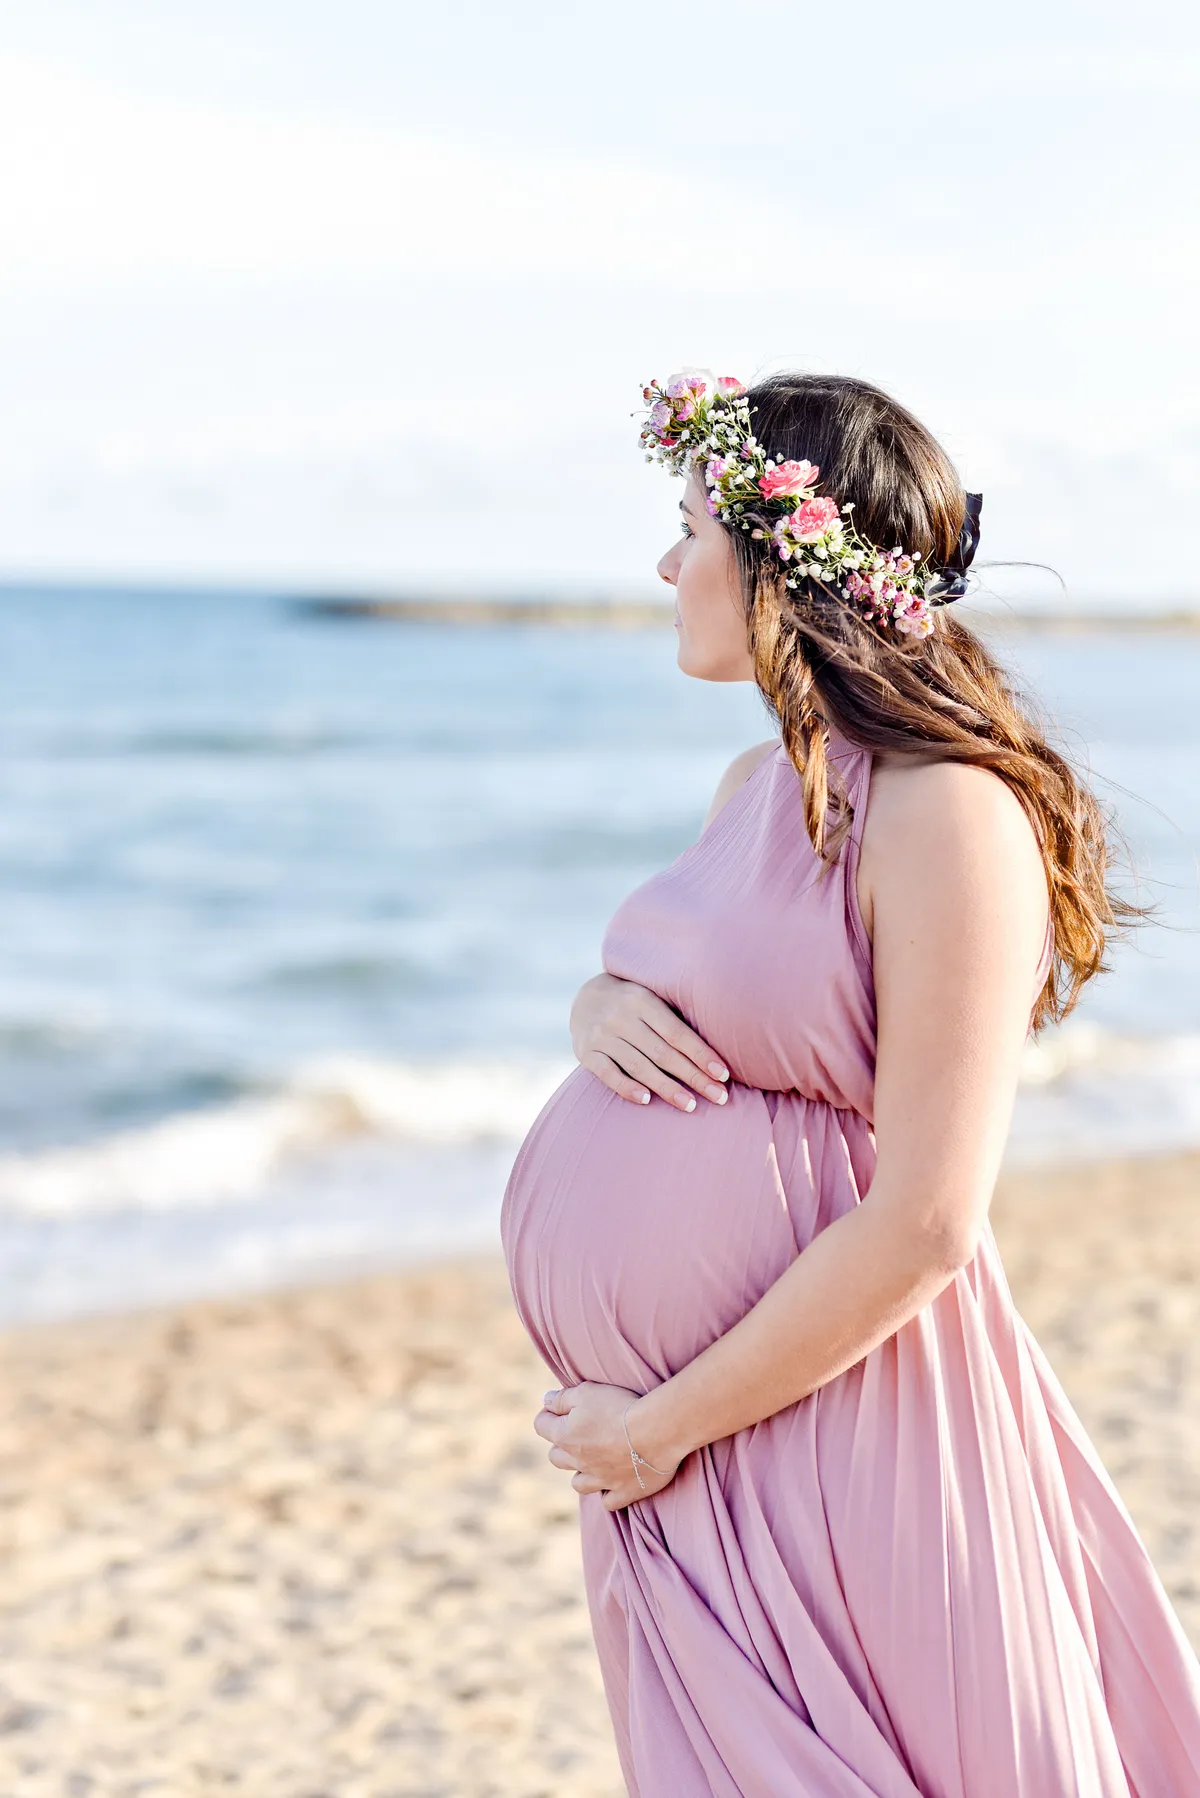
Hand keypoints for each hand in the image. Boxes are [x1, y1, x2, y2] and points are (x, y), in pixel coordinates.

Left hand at [534, 1382, 683, 1511]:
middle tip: (580, 1432)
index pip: (541, 1425)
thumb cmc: (620, 1407)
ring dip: (582, 1472)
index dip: (548, 1414)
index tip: (559, 1407)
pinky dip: (609, 1493)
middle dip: (562, 1445)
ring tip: (595, 1460)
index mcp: (565, 1435)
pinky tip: (615, 1481)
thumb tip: (545, 1400)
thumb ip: (562, 1398)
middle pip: (556, 1457)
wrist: (655, 1432)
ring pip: (578, 1483)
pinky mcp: (623, 1492)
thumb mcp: (586, 1392)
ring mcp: (600, 1480)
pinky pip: (608, 1501)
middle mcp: (578, 1461)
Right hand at [569, 971, 730, 1112]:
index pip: (677, 1033)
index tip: (723, 1075)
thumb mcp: (651, 997)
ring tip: (691, 1105)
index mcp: (642, 999)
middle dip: (693, 1077)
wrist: (584, 998)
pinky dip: (627, 1088)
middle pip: (663, 1053)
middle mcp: (620, 1016)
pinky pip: (607, 1074)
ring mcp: (601, 1035)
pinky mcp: (585, 1052)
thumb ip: (675, 1017)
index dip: (702, 1055)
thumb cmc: (634, 1003)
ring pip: (639, 1066)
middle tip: (719, 1097)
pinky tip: (647, 1100)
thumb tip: (718, 1048)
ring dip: (667, 1088)